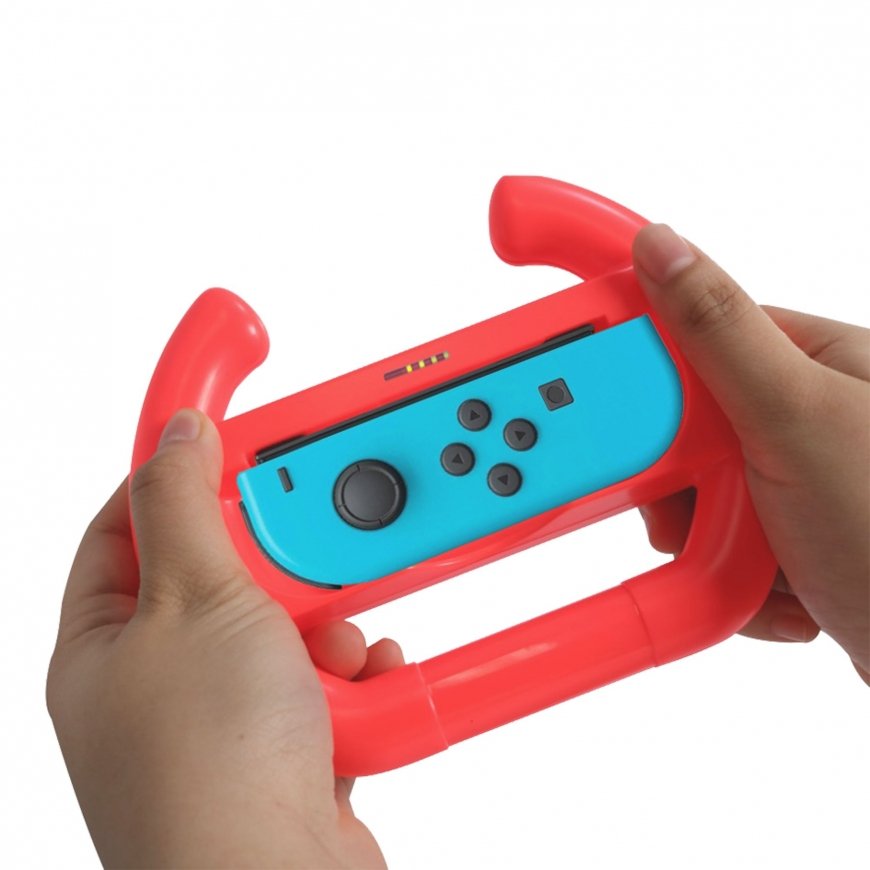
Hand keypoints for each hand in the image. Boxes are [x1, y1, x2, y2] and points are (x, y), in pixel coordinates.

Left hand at [47, 409, 401, 867]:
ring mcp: (228, 716)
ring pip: (284, 624)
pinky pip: (325, 678)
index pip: (125, 525)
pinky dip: (352, 671)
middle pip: (220, 571)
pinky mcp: (290, 745)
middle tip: (303, 540)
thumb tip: (175, 435)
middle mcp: (162, 680)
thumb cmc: (207, 770)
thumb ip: (182, 507)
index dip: (173, 475)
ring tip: (333, 637)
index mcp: (107, 642)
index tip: (224, 434)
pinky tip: (361, 675)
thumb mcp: (193, 601)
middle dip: (273, 558)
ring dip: (322, 623)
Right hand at [633, 224, 869, 681]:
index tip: (618, 415)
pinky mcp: (797, 539)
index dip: (648, 380)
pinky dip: (739, 580)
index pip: (697, 339)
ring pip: (703, 496)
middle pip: (690, 430)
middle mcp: (811, 417)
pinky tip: (783, 590)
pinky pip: (728, 545)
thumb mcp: (799, 419)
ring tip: (761, 562)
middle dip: (684, 486)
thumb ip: (720, 331)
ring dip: (712, 542)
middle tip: (706, 510)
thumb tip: (662, 248)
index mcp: (821, 363)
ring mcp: (804, 482)